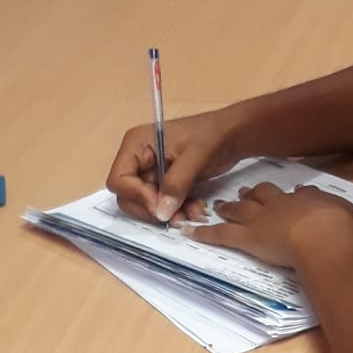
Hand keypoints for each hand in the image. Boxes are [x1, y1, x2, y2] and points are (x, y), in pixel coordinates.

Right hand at [107, 107, 245, 223]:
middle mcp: (138, 159)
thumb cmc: (213, 134)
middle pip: (129, 196)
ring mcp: (151, 172)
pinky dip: (179, 210)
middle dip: (154, 209)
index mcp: (137, 144)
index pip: (119, 180)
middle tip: (178, 217)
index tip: (161, 206)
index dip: (137, 196)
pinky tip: (196, 208)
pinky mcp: (165, 182)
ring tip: (194, 212)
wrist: (233, 135)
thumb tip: (161, 212)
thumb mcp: (195, 157)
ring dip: (170, 213)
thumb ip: (176, 183)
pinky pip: (163, 204)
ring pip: (148, 204)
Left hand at [185, 183, 352, 269]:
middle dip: (253, 194)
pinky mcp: (247, 237)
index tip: (287, 195)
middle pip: (263, 194)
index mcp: (308, 197)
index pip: (296, 194)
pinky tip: (189, 233)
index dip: (289, 196)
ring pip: (240, 210)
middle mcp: (281, 203)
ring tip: (215, 207)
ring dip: (227, 208)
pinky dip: (204, 234)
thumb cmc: (344, 229)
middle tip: (243, 194)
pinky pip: (221, 235)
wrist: (325, 236)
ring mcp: (262, 219)